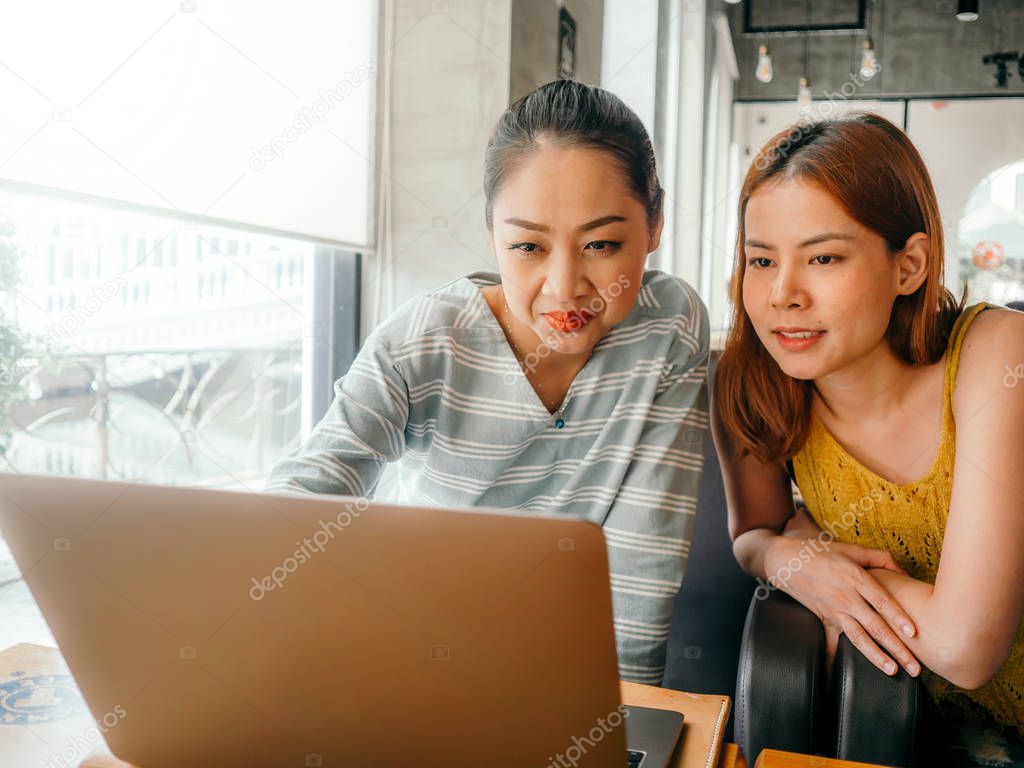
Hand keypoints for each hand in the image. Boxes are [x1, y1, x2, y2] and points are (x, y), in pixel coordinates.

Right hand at [763, 535, 921, 676]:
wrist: (785, 561)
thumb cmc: (818, 552)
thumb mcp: (849, 548)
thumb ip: (878, 557)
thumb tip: (902, 570)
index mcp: (855, 578)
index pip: (881, 601)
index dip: (898, 617)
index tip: (914, 633)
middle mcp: (846, 598)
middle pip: (876, 626)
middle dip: (897, 648)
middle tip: (914, 666)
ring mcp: (834, 611)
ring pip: (858, 637)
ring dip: (876, 657)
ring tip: (893, 671)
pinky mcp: (824, 618)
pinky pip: (830, 642)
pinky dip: (833, 660)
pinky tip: (837, 677)